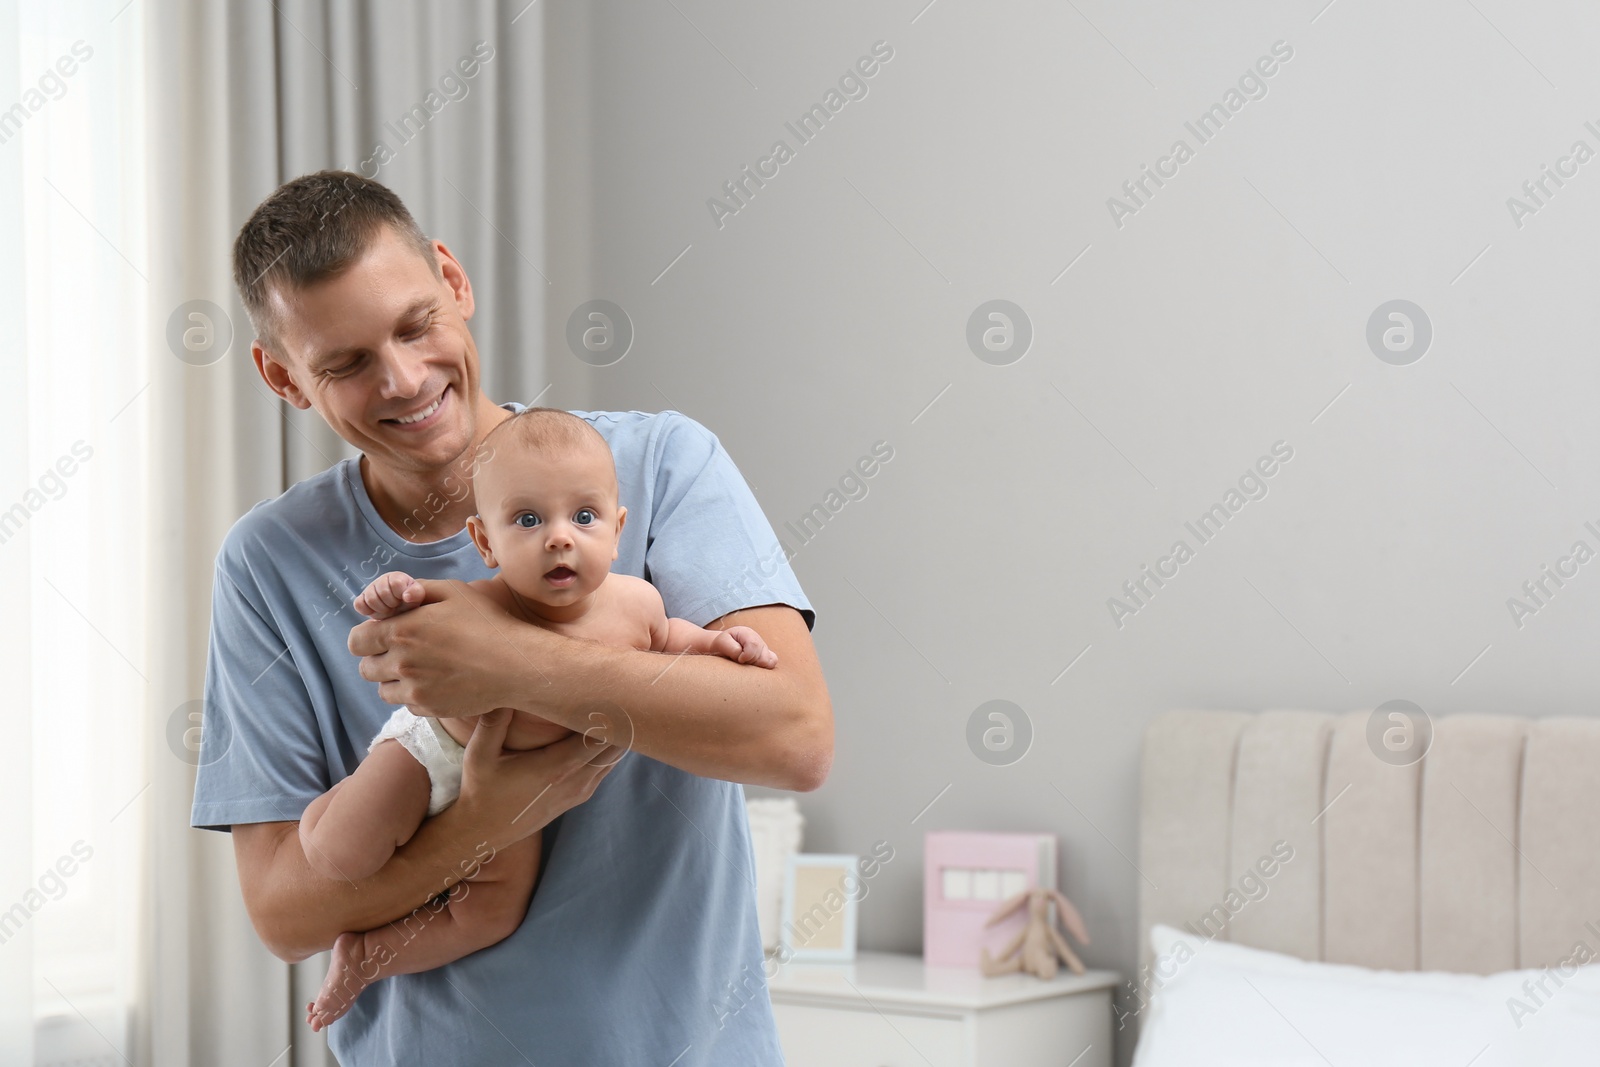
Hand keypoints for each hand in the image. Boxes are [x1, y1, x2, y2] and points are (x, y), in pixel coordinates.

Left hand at [348, 579, 539, 715]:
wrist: (515, 665)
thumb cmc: (487, 623)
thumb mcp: (453, 591)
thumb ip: (418, 590)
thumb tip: (398, 596)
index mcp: (401, 631)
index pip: (356, 641)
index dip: (367, 637)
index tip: (384, 635)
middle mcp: (401, 663)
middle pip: (366, 668)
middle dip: (379, 659)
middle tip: (405, 652)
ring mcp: (414, 690)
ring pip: (383, 690)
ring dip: (395, 680)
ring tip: (421, 669)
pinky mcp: (428, 709)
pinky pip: (407, 705)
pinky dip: (416, 696)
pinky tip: (438, 682)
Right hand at [353, 571, 425, 618]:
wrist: (399, 610)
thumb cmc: (409, 602)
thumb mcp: (417, 597)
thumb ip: (415, 593)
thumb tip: (406, 596)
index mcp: (396, 577)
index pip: (396, 584)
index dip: (400, 595)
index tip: (404, 599)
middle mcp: (381, 580)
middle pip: (382, 593)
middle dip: (391, 604)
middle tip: (395, 606)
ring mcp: (369, 589)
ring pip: (370, 599)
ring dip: (381, 608)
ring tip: (387, 609)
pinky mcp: (361, 599)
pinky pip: (358, 604)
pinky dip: (366, 610)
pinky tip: (376, 611)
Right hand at [455, 708, 620, 850]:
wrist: (484, 831)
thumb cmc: (481, 789)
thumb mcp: (479, 756)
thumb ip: (493, 724)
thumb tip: (502, 687)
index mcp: (555, 768)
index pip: (598, 738)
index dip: (608, 715)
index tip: (608, 692)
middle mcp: (574, 781)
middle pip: (614, 747)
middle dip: (618, 722)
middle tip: (616, 694)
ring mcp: (580, 791)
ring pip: (613, 759)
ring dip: (615, 736)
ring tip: (612, 709)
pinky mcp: (579, 796)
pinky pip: (605, 769)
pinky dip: (607, 750)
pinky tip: (600, 732)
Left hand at [714, 626, 777, 668]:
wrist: (723, 647)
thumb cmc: (722, 645)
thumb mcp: (721, 643)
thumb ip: (730, 648)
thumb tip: (741, 655)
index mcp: (746, 633)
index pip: (754, 645)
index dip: (746, 656)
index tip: (738, 659)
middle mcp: (757, 639)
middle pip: (761, 656)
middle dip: (749, 662)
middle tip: (740, 661)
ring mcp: (763, 647)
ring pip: (768, 661)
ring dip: (756, 666)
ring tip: (746, 663)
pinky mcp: (767, 655)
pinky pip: (773, 662)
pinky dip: (764, 667)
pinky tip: (754, 666)